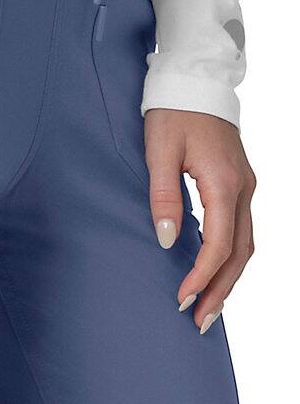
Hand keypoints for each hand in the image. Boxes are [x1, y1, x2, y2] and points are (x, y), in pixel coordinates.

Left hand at [144, 110, 255, 334]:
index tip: (182, 300)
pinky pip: (241, 230)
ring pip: (245, 244)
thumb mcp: (159, 152)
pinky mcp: (238, 185)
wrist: (194, 81)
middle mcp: (243, 189)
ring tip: (209, 308)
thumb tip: (168, 239)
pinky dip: (231, 258)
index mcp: (223, 183)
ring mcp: (245, 187)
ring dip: (229, 279)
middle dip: (222, 290)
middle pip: (240, 253)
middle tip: (202, 322)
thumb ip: (163, 196)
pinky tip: (215, 273)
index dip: (201, 277)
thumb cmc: (172, 113)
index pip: (218, 244)